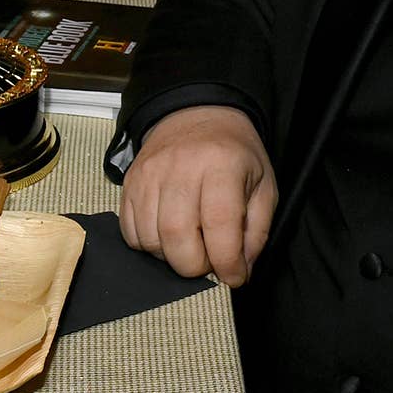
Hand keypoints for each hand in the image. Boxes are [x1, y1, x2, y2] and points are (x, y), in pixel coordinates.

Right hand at [120, 105, 275, 285]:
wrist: (199, 115)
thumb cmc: (234, 154)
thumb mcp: (263, 186)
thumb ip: (257, 231)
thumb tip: (240, 270)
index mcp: (222, 164)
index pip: (220, 225)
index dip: (227, 263)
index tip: (233, 276)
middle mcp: (181, 167)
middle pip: (177, 236)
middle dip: (194, 266)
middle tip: (209, 263)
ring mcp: (150, 174)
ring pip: (150, 238)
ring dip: (171, 257)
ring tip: (190, 246)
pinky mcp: (130, 182)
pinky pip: (130, 230)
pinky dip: (148, 245)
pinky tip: (167, 236)